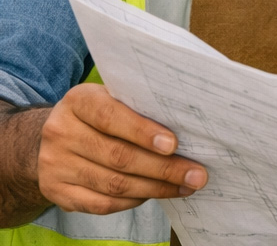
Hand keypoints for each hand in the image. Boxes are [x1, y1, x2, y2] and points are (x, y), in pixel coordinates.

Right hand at [37, 83, 206, 213]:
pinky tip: (154, 195)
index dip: (143, 132)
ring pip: (113, 184)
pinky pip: (101, 204)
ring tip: (184, 187)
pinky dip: (132, 202)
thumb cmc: (100, 113)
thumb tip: (186, 127)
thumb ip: (139, 107)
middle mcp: (61, 132)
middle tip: (196, 174)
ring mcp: (54, 165)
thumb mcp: (112, 98)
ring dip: (154, 188)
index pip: (111, 116)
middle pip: (118, 156)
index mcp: (78, 101)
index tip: (174, 145)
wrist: (57, 135)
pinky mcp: (56, 192)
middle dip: (163, 168)